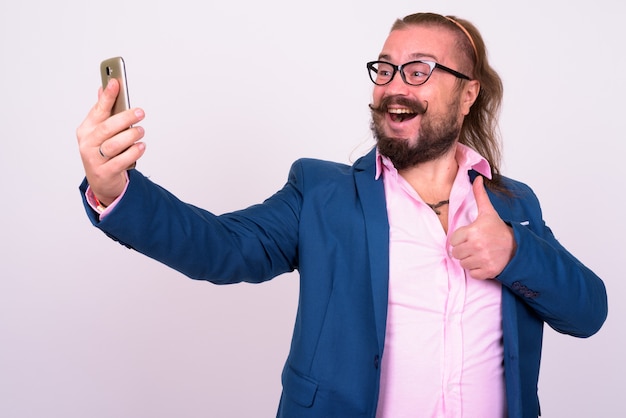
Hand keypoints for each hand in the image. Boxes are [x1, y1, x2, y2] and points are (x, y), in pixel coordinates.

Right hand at [76, 78, 145, 205]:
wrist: (102, 181)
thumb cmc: (103, 152)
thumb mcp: (101, 132)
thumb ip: (103, 111)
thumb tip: (104, 87)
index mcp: (86, 129)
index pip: (97, 110)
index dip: (107, 96)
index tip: (116, 82)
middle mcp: (87, 143)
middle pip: (107, 128)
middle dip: (125, 118)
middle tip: (140, 113)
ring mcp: (94, 159)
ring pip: (114, 145)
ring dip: (131, 136)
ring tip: (141, 131)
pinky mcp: (104, 172)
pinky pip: (121, 161)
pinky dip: (133, 152)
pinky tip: (141, 146)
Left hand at [449, 176, 516, 279]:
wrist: (517, 247)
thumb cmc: (499, 230)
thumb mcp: (488, 212)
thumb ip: (479, 196)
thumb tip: (477, 178)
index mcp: (473, 231)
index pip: (453, 240)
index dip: (460, 238)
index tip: (470, 236)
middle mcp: (476, 246)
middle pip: (456, 253)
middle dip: (463, 250)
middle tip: (474, 245)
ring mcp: (482, 259)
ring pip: (462, 263)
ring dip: (469, 260)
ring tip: (479, 253)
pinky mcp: (487, 271)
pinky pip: (472, 273)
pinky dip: (476, 270)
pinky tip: (483, 261)